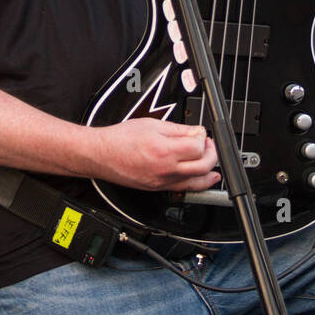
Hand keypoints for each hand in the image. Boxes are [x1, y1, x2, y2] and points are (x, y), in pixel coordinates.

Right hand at [87, 117, 220, 191]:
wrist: (101, 155)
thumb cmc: (120, 139)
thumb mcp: (152, 125)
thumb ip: (178, 130)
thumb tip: (196, 132)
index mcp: (164, 150)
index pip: (198, 147)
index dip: (203, 137)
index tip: (201, 132)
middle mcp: (165, 170)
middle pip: (203, 166)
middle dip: (211, 153)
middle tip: (208, 144)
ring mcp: (162, 182)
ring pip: (197, 182)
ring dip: (209, 171)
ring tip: (212, 162)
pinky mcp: (158, 188)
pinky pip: (184, 189)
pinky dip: (197, 184)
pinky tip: (203, 178)